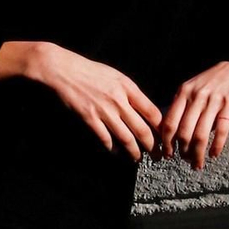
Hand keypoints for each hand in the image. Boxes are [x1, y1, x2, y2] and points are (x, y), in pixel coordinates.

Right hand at [0, 41, 160, 161]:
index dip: (161, 128)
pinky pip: (105, 139)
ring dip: (134, 152)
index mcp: (129, 88)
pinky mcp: (89, 118)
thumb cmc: (91, 72)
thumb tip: (145, 111)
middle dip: (153, 147)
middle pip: (143, 129)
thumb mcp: (116, 76)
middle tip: (157, 156)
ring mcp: (104, 111)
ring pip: (126, 138)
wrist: (65, 70)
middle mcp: (119, 100)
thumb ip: (131, 93)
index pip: (153, 112)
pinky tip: (116, 152)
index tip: (164, 137)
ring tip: (138, 158)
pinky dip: (112, 149)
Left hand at [158, 61, 228, 169]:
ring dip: (198, 153)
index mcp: (183, 93)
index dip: (167, 142)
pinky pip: (221, 130)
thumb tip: (172, 132)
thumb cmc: (213, 80)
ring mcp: (213, 101)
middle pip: (184, 132)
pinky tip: (214, 154)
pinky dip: (216, 146)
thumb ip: (182, 106)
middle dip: (183, 151)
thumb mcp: (192, 88)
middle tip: (185, 161)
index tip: (168, 154)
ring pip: (201, 135)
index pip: (169, 123)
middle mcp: (196, 97)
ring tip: (198, 163)